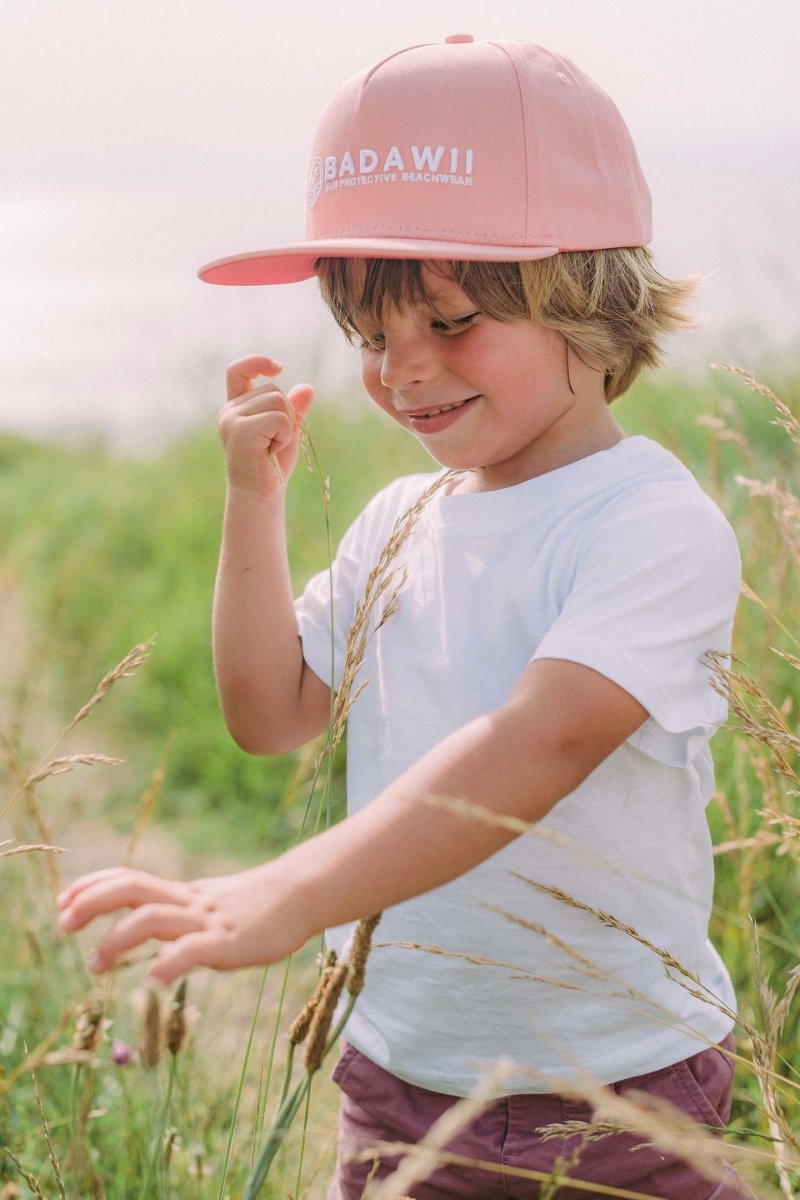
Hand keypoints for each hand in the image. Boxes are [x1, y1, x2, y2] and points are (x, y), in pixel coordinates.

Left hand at [57, 862, 308, 985]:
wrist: (302, 895)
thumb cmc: (257, 907)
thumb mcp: (211, 905)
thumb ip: (181, 915)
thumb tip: (152, 935)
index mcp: (182, 894)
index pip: (130, 879)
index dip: (93, 886)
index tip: (63, 901)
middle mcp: (188, 902)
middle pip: (132, 888)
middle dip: (92, 902)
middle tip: (62, 922)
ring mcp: (207, 921)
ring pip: (153, 919)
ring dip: (116, 939)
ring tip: (94, 964)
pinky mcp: (228, 943)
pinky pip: (192, 951)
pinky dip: (168, 964)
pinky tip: (152, 980)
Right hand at [218, 355, 314, 499]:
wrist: (261, 495)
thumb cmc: (272, 467)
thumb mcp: (286, 432)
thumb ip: (293, 410)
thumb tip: (307, 388)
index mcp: (237, 408)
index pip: (238, 371)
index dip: (257, 362)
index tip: (278, 368)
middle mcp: (229, 411)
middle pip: (273, 389)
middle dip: (287, 414)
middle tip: (275, 442)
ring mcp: (232, 419)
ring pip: (278, 401)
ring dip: (286, 426)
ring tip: (272, 447)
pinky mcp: (240, 430)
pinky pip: (278, 418)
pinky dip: (284, 435)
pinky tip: (272, 451)